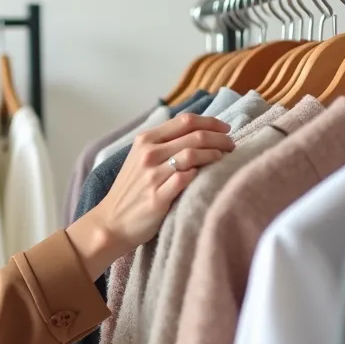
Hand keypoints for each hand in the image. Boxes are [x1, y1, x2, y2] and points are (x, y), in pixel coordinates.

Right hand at [66, 113, 233, 278]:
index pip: (185, 121)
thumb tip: (198, 132)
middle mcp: (148, 154)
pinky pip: (187, 179)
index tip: (225, 129)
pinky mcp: (158, 197)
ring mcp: (152, 176)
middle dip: (219, 139)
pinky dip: (201, 175)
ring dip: (215, 155)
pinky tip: (210, 177)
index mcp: (145, 140)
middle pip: (194, 136)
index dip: (210, 122)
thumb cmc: (131, 191)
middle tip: (232, 146)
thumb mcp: (140, 158)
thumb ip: (163, 144)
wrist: (112, 222)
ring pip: (193, 155)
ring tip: (225, 159)